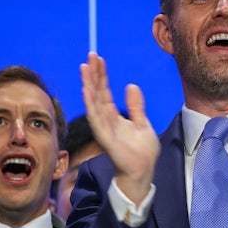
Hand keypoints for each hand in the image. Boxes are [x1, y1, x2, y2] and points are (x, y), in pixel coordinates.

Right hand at [81, 51, 159, 204]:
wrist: (144, 171)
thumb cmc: (142, 151)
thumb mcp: (142, 123)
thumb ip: (136, 106)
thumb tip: (130, 85)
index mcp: (113, 116)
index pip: (104, 91)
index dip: (101, 74)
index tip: (98, 58)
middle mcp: (106, 120)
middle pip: (97, 93)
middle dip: (93, 74)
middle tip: (90, 55)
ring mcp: (104, 129)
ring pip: (93, 103)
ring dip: (88, 85)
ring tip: (84, 68)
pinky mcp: (106, 138)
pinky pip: (96, 119)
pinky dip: (91, 105)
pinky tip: (86, 91)